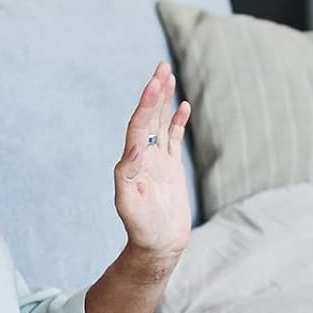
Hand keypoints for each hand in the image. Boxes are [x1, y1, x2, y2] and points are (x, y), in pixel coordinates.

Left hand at [114, 61, 191, 266]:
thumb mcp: (130, 204)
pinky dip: (178, 122)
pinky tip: (183, 106)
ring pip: (161, 123)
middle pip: (148, 117)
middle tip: (161, 66)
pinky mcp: (170, 169)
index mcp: (131, 162)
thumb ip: (129, 176)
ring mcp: (157, 161)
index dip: (147, 104)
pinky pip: (174, 139)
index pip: (139, 125)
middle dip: (155, 92)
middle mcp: (142, 157)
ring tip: (168, 74)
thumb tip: (134, 149)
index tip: (155, 84)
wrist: (157, 246)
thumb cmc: (142, 229)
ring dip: (164, 100)